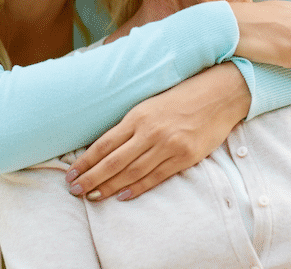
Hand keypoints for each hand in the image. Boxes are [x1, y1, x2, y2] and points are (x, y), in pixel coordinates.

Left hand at [66, 62, 249, 200]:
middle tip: (74, 190)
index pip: (103, 144)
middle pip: (113, 162)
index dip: (85, 162)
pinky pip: (156, 177)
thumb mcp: (150, 104)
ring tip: (92, 197)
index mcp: (138, 116)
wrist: (219, 94)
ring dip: (109, 187)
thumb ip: (131, 125)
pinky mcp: (185, 157)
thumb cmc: (182, 96)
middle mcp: (150, 132)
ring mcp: (168, 146)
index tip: (71, 174)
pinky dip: (137, 188)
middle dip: (91, 178)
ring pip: (131, 173)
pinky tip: (122, 196)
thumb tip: (106, 147)